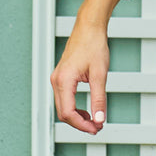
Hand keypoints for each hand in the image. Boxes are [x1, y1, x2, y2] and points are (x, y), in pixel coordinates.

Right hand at [50, 0, 122, 134]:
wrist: (89, 27)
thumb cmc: (94, 45)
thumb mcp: (100, 74)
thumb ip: (99, 99)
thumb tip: (99, 119)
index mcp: (64, 81)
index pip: (68, 113)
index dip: (82, 125)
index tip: (96, 129)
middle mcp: (56, 81)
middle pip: (63, 113)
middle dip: (80, 124)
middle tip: (97, 128)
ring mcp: (57, 78)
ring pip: (63, 106)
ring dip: (77, 117)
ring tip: (95, 121)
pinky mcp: (61, 77)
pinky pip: (64, 98)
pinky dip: (75, 107)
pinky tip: (87, 110)